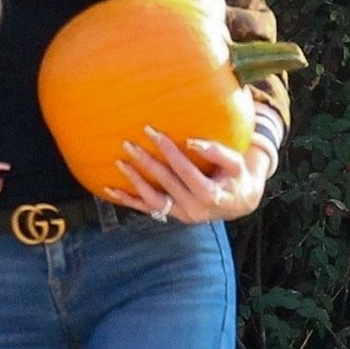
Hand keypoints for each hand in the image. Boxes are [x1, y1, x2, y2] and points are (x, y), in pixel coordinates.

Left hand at [103, 125, 275, 224]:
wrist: (239, 203)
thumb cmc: (236, 177)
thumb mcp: (235, 163)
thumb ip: (216, 152)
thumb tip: (192, 141)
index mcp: (209, 195)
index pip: (184, 170)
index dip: (169, 151)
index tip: (155, 133)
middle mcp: (193, 209)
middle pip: (165, 183)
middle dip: (147, 162)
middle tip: (130, 144)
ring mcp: (181, 214)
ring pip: (153, 199)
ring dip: (135, 181)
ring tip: (120, 162)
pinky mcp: (172, 215)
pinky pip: (147, 209)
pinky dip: (128, 200)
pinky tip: (110, 190)